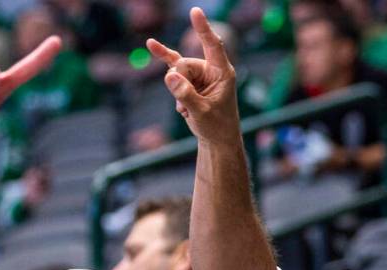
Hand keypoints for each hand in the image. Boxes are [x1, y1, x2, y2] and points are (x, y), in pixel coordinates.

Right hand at [146, 7, 240, 143]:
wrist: (217, 140)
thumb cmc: (217, 126)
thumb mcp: (201, 111)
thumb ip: (185, 94)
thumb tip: (168, 76)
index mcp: (222, 72)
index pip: (213, 45)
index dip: (203, 28)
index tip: (195, 11)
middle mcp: (211, 70)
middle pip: (184, 64)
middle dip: (179, 82)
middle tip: (184, 102)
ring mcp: (200, 75)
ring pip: (176, 72)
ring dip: (176, 91)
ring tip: (186, 109)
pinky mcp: (190, 83)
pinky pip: (173, 73)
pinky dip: (172, 88)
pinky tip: (164, 72)